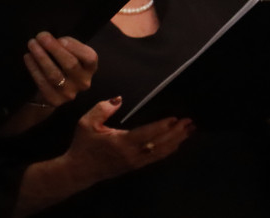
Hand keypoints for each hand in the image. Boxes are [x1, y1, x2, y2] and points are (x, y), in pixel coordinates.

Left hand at [23, 32, 97, 106]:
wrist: (53, 91)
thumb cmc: (63, 65)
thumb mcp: (71, 53)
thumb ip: (67, 46)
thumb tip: (50, 39)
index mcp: (90, 68)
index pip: (90, 57)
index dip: (74, 46)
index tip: (59, 38)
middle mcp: (83, 82)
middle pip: (70, 64)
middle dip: (54, 48)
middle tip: (41, 36)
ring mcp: (69, 93)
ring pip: (54, 74)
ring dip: (41, 57)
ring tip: (32, 44)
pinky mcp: (55, 100)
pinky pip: (43, 83)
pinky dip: (34, 68)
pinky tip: (28, 57)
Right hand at [64, 97, 192, 183]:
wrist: (79, 170)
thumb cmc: (83, 144)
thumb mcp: (86, 123)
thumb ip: (102, 109)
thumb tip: (118, 99)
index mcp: (121, 142)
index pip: (147, 133)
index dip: (162, 126)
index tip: (175, 118)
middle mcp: (132, 154)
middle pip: (159, 144)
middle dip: (176, 133)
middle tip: (190, 123)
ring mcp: (135, 162)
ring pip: (160, 152)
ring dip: (176, 142)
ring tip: (189, 132)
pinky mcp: (135, 166)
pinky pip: (156, 158)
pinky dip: (168, 150)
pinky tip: (176, 144)